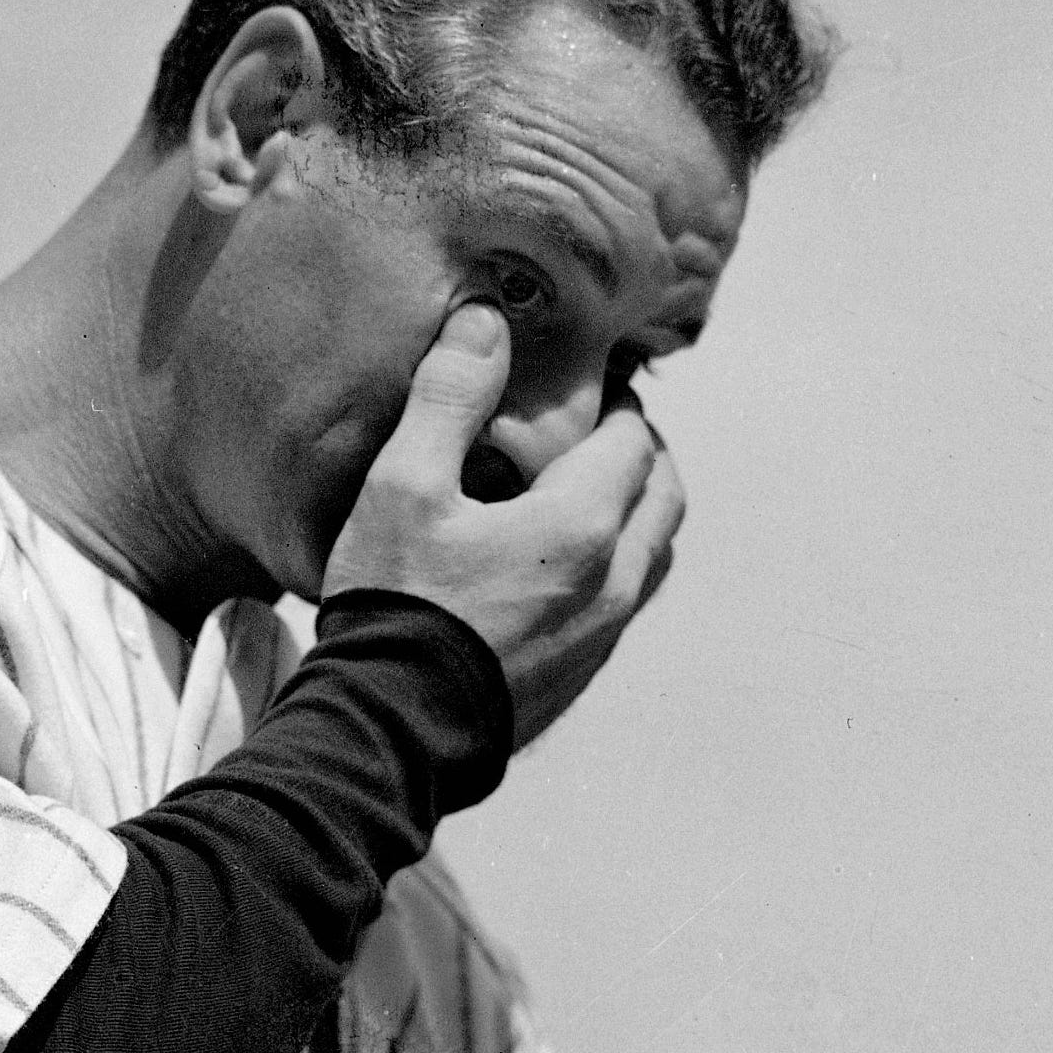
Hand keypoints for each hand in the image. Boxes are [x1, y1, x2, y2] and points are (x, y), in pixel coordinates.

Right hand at [321, 303, 684, 749]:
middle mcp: (611, 581)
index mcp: (581, 524)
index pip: (632, 440)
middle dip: (641, 455)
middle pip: (664, 497)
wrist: (388, 731)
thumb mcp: (403, 487)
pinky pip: (621, 605)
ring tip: (586, 494)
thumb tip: (485, 321)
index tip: (588, 385)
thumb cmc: (395, 605)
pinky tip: (557, 566)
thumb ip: (449, 398)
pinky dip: (611, 566)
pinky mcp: (580, 678)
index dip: (616, 404)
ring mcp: (602, 637)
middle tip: (598, 431)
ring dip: (635, 513)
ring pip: (652, 555)